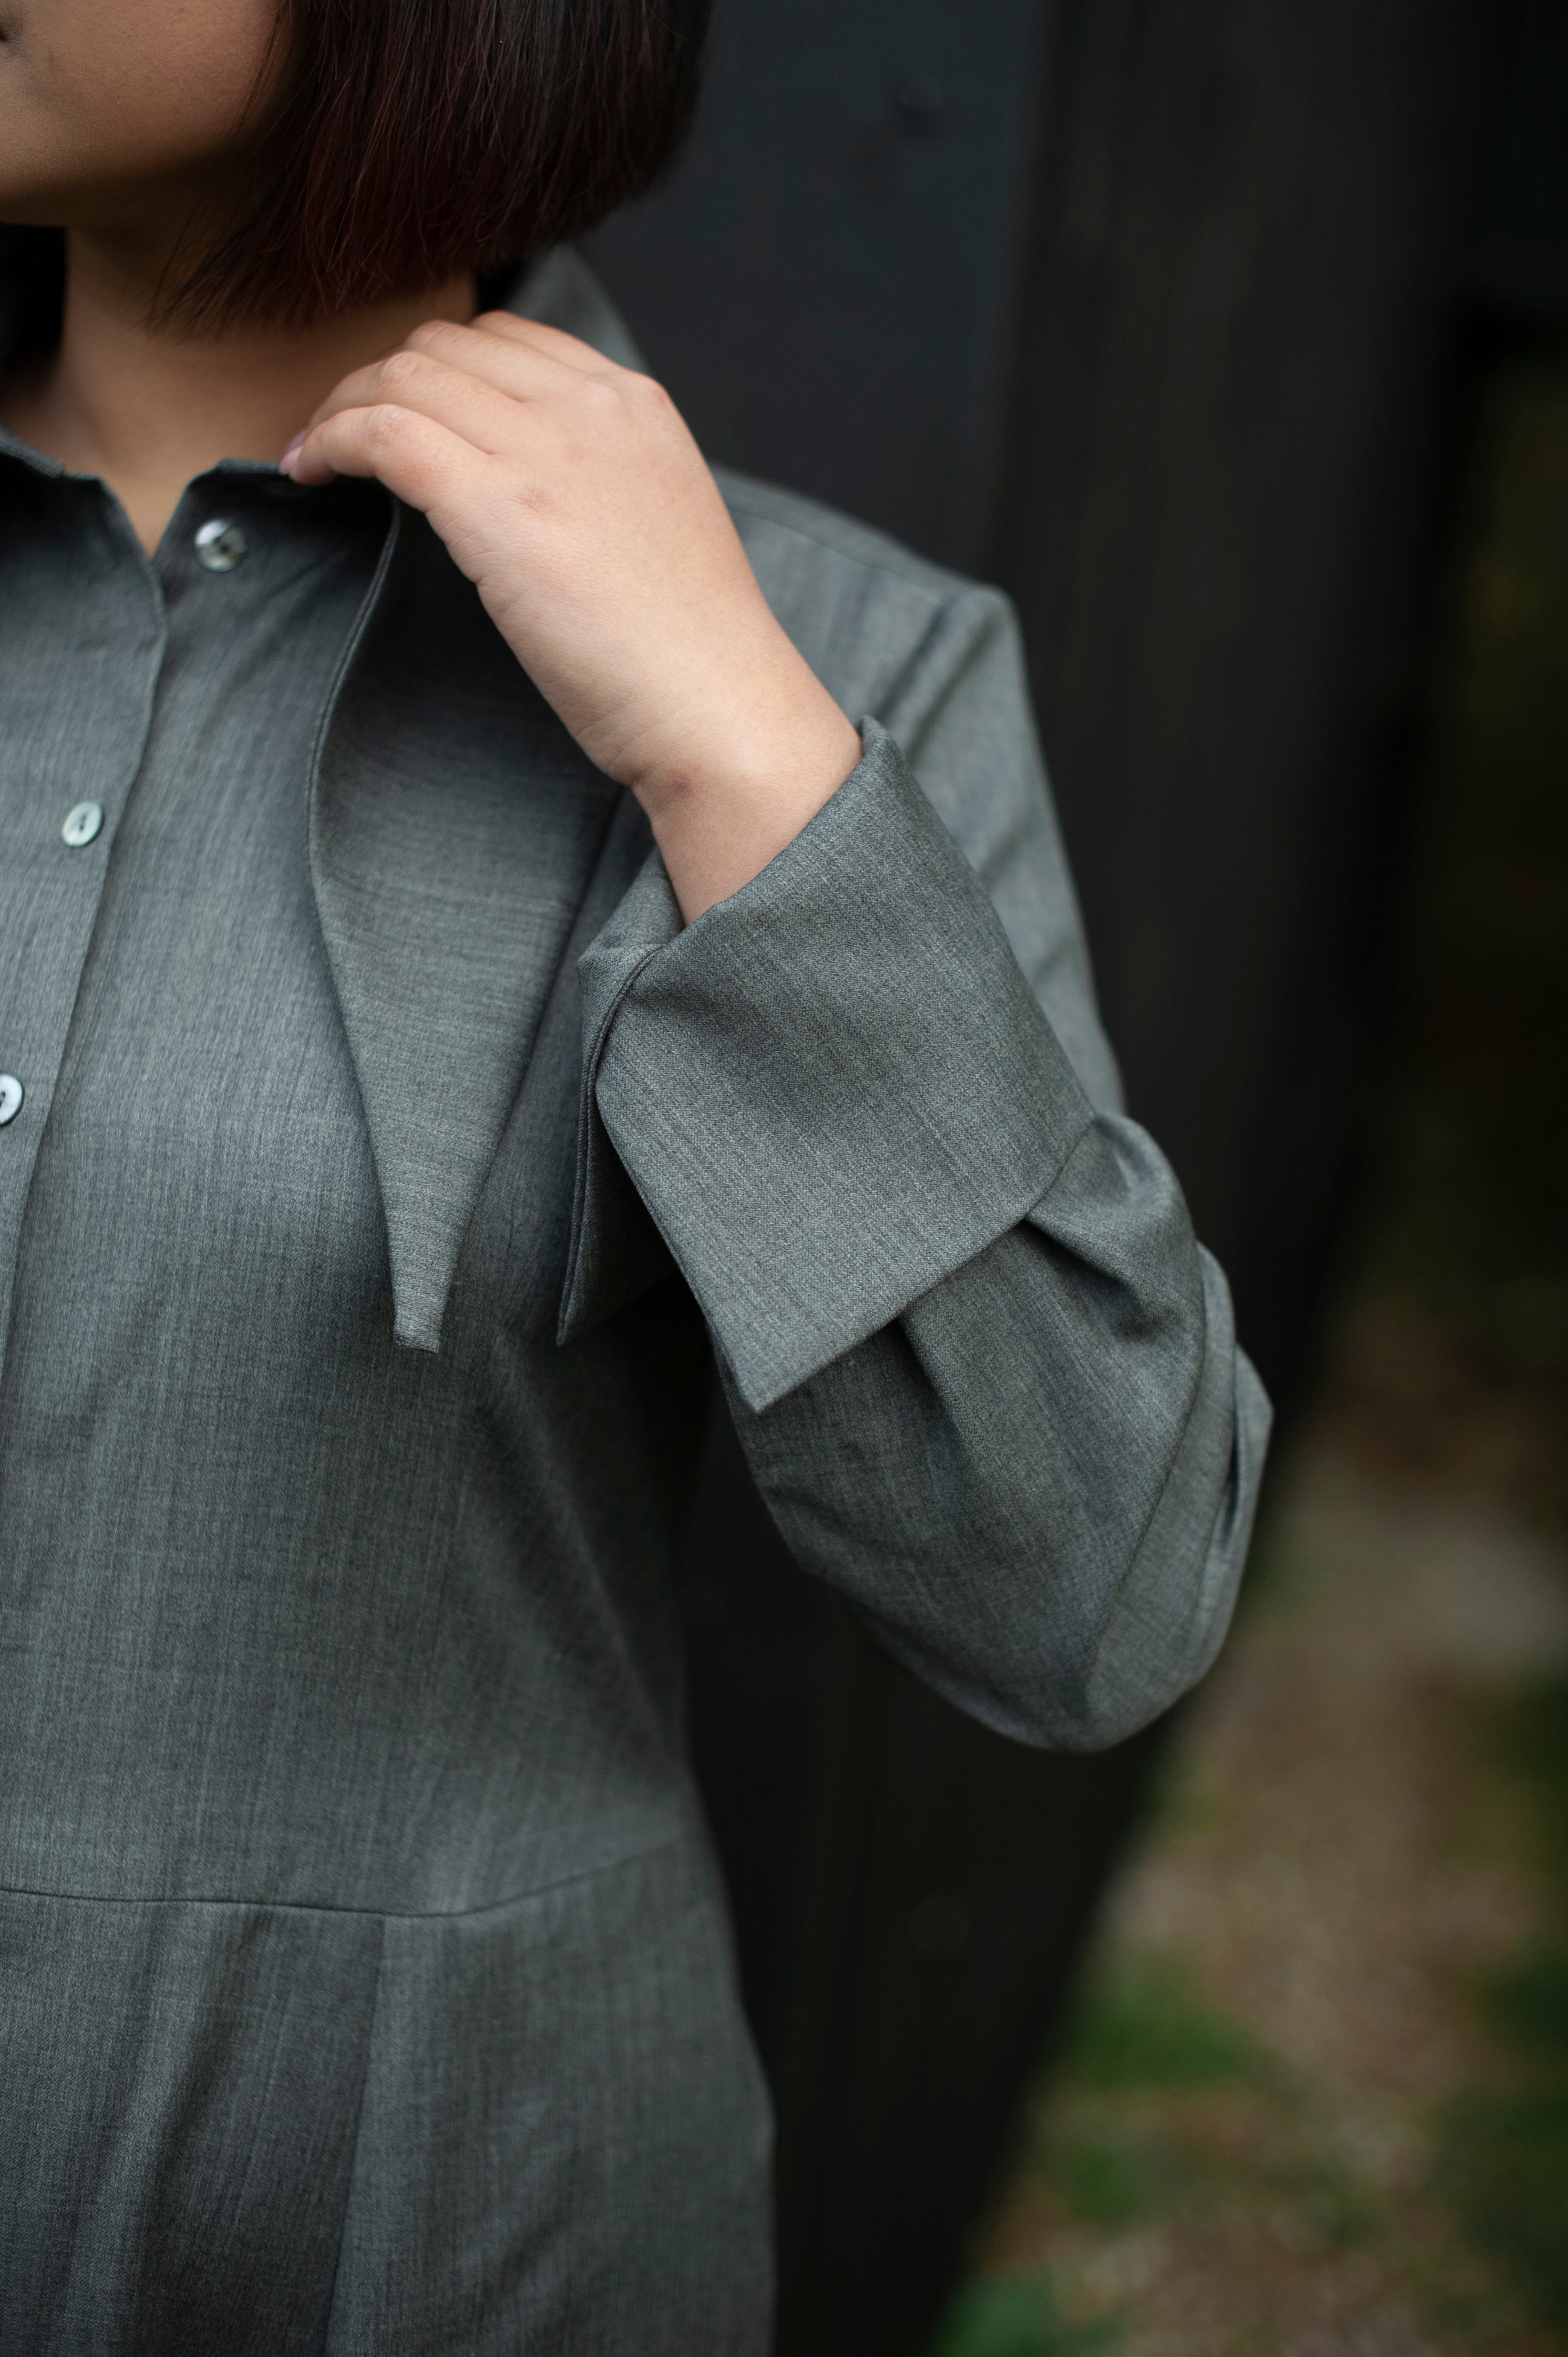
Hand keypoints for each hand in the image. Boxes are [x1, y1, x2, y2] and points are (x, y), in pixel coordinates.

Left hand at [283, 314, 862, 919]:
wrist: (720, 707)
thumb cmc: (691, 651)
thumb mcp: (656, 525)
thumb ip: (599, 482)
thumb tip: (525, 490)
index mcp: (634, 405)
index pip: (508, 338)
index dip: (437, 366)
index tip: (402, 410)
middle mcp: (589, 406)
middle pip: (446, 345)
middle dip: (379, 378)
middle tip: (341, 434)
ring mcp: (545, 450)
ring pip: (404, 375)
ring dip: (342, 407)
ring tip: (316, 453)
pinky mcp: (499, 505)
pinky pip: (385, 432)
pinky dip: (333, 440)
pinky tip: (311, 471)